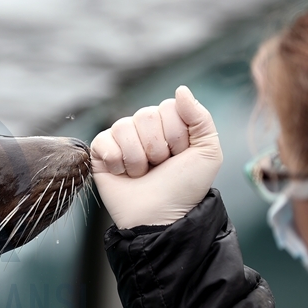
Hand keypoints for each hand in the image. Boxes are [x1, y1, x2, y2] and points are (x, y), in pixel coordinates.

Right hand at [89, 85, 221, 228]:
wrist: (159, 217)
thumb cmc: (184, 188)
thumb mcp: (207, 152)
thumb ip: (201, 118)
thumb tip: (180, 90)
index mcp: (169, 124)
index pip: (168, 107)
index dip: (175, 134)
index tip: (179, 155)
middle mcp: (144, 129)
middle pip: (145, 114)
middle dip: (156, 147)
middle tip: (159, 166)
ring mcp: (121, 140)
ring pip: (123, 126)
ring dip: (136, 158)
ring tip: (141, 174)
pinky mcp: (100, 152)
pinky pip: (103, 140)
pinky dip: (114, 160)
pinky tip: (121, 173)